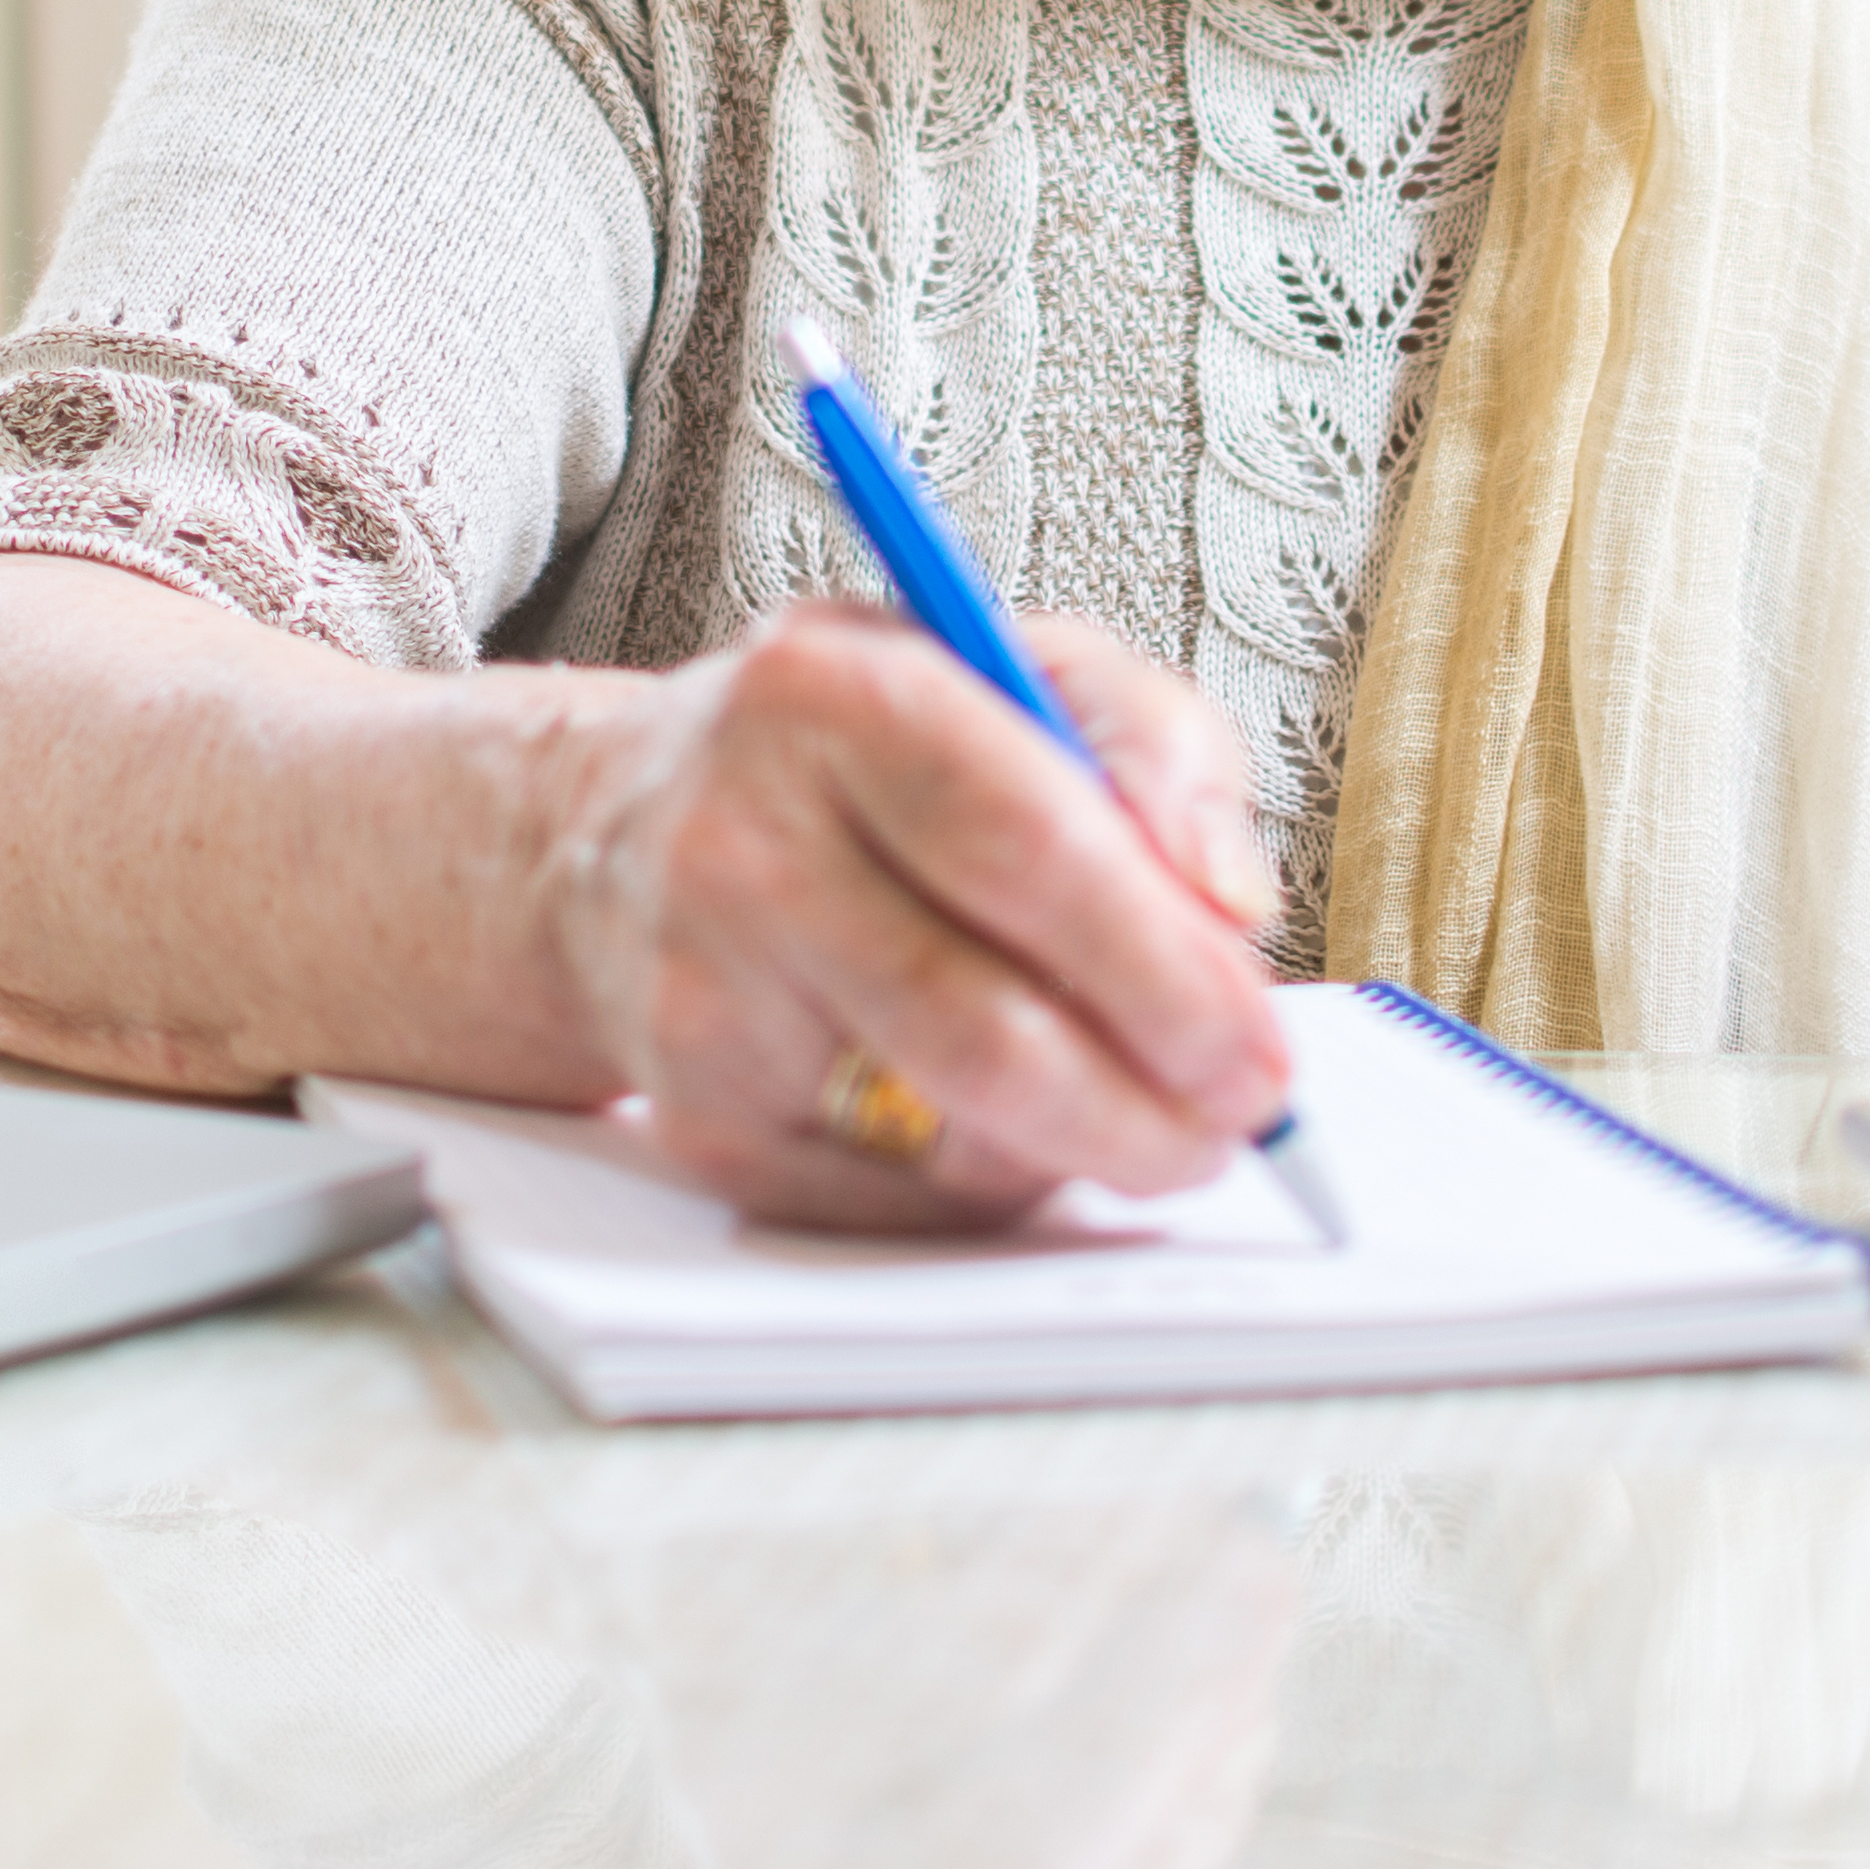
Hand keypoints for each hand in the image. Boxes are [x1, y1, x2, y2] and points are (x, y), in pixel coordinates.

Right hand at [536, 600, 1295, 1229]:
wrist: (612, 830)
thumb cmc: (857, 752)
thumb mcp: (1012, 666)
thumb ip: (1156, 747)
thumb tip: (1228, 908)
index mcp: (832, 694)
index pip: (1027, 844)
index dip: (1165, 964)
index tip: (1257, 1041)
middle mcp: (743, 846)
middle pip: (987, 1024)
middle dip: (1150, 1096)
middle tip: (1238, 1122)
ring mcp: (705, 998)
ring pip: (954, 1134)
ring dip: (1090, 1148)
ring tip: (1143, 1110)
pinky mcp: (697, 1122)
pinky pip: (900, 1202)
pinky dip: (999, 1182)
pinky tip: (1013, 1122)